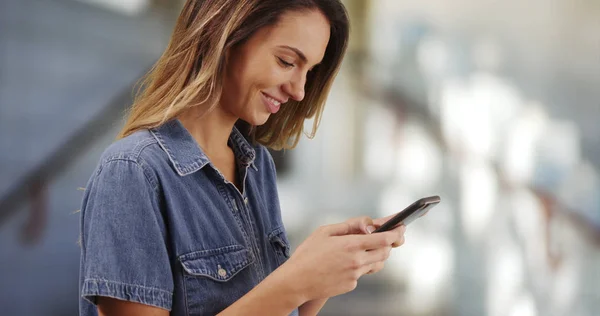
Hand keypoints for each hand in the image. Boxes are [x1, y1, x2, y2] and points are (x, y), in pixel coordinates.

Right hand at [282, 217, 404, 301]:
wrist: (296, 281)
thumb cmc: (307, 254)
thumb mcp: (324, 231)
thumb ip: (349, 225)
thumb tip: (368, 224)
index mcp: (351, 244)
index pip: (384, 238)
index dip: (396, 233)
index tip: (401, 228)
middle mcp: (357, 260)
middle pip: (385, 252)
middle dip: (388, 244)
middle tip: (387, 238)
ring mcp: (355, 275)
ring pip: (376, 264)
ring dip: (376, 255)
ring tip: (363, 249)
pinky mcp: (351, 285)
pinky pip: (362, 273)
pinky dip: (359, 266)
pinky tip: (344, 264)